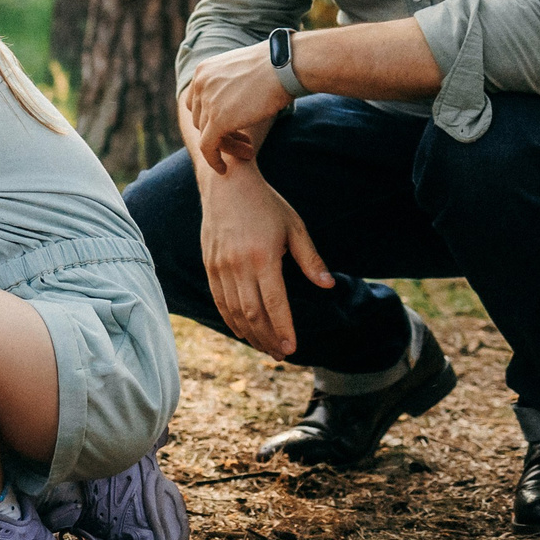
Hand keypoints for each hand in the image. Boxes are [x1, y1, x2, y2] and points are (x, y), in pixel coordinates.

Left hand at [184, 41, 292, 172]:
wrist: (286, 67)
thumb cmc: (276, 67)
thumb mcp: (243, 70)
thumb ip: (230, 84)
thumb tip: (233, 99)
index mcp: (203, 71)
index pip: (196, 102)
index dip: (210, 117)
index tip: (230, 127)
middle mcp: (200, 84)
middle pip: (201, 119)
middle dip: (220, 133)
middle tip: (245, 142)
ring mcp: (207, 102)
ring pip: (207, 135)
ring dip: (226, 146)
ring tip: (249, 151)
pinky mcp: (217, 121)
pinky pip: (208, 147)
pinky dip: (214, 160)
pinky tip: (224, 170)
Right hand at [197, 174, 332, 359]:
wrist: (226, 184)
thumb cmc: (266, 204)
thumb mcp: (294, 227)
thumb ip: (310, 259)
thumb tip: (329, 286)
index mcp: (263, 256)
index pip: (274, 303)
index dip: (283, 329)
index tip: (292, 349)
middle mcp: (239, 264)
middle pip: (252, 313)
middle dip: (268, 338)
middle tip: (281, 355)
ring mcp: (221, 266)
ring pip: (234, 311)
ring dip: (250, 334)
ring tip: (265, 348)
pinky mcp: (210, 265)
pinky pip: (219, 300)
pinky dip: (230, 320)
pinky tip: (243, 332)